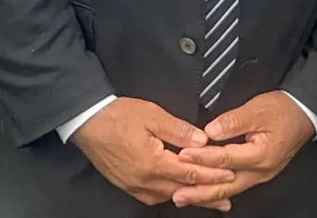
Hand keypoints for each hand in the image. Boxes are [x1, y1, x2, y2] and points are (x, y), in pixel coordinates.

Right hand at [71, 97, 230, 205]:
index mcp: (153, 163)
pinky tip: (176, 194)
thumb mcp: (152, 115)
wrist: (86, 122)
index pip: (189, 172)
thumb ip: (178, 130)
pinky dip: (168, 195)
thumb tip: (202, 139)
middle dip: (205, 194)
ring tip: (206, 200)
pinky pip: (152, 196)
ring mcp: (134, 185)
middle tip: (226, 199)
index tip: (230, 175)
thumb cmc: (117, 116)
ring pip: (167, 196)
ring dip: (188, 198)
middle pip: (181, 190)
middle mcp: (144, 180)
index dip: (211, 174)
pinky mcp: (126, 184)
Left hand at [173, 92, 314, 211]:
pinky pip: (235, 186)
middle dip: (200, 192)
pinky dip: (219, 191)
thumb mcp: (258, 109)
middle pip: (226, 186)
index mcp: (261, 155)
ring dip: (207, 195)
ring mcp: (260, 175)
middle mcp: (261, 171)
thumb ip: (233, 121)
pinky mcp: (258, 173)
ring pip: (230, 190)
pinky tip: (206, 193)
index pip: (225, 159)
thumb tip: (210, 131)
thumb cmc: (283, 110)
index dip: (202, 158)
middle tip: (178, 195)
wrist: (304, 113)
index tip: (183, 156)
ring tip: (186, 197)